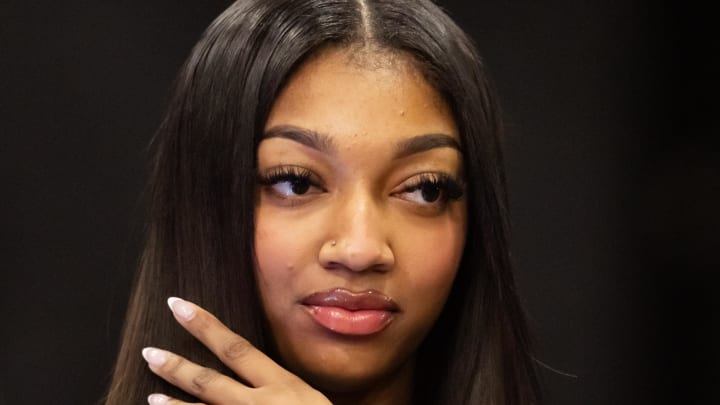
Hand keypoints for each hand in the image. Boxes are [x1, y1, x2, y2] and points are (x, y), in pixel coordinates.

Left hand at [141, 297, 331, 404]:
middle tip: (150, 352)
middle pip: (210, 382)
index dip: (205, 326)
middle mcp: (261, 404)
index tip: (180, 307)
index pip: (236, 349)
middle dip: (178, 366)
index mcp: (282, 384)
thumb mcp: (311, 399)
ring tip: (151, 398)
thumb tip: (263, 378)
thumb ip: (285, 388)